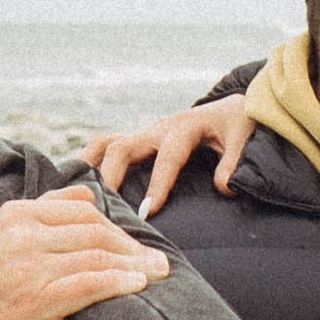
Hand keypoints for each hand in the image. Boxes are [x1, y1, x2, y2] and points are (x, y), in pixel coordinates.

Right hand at [0, 189, 170, 319]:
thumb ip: (40, 214)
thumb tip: (88, 195)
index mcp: (13, 215)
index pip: (81, 209)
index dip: (116, 226)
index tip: (135, 245)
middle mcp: (20, 235)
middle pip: (95, 230)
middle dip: (132, 246)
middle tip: (158, 261)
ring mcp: (27, 267)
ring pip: (96, 255)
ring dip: (136, 264)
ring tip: (160, 273)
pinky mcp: (35, 300)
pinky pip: (89, 283)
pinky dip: (119, 282)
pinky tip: (138, 286)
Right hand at [82, 96, 259, 215]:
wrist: (232, 106)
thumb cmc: (238, 124)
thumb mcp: (244, 138)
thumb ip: (234, 162)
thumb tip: (223, 187)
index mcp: (184, 128)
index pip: (167, 157)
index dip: (157, 185)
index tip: (146, 212)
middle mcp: (158, 128)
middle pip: (123, 147)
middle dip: (110, 177)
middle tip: (101, 208)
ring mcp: (145, 133)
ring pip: (107, 144)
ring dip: (90, 166)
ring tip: (75, 194)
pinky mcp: (140, 139)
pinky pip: (107, 146)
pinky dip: (90, 161)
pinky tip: (76, 183)